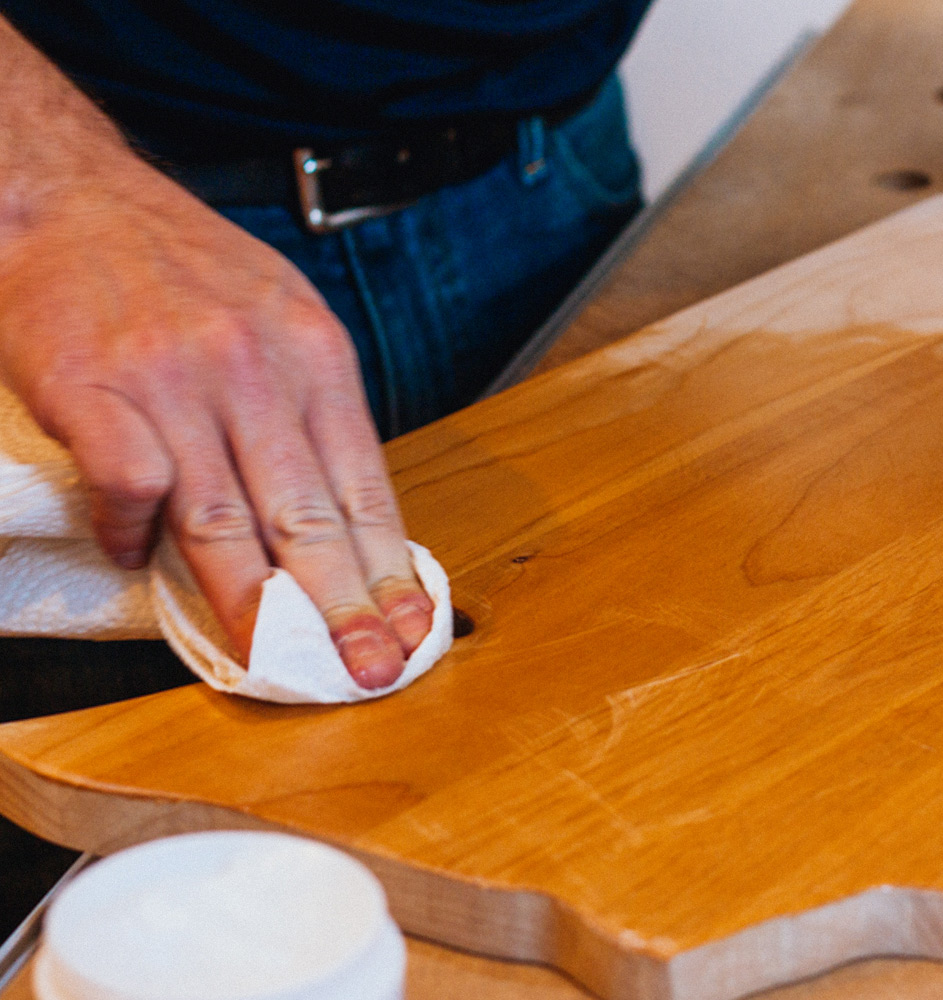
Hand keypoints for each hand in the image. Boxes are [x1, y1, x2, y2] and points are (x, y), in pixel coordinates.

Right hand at [0, 159, 433, 686]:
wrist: (68, 193)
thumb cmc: (179, 264)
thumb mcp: (280, 314)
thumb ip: (311, 410)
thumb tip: (344, 517)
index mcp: (314, 354)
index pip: (365, 487)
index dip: (392, 569)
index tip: (414, 630)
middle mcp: (255, 369)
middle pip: (309, 516)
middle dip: (346, 606)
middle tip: (371, 669)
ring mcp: (174, 379)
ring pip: (226, 519)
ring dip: (257, 606)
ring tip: (279, 661)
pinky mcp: (95, 388)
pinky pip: (131, 486)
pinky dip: (136, 536)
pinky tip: (138, 561)